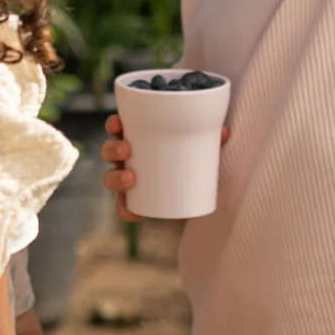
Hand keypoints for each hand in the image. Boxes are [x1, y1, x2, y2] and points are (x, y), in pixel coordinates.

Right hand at [102, 114, 229, 222]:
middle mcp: (129, 160)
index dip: (114, 124)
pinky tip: (135, 212)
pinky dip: (126, 210)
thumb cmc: (198, 164)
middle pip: (109, 152)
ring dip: (115, 177)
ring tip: (131, 176)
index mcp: (140, 141)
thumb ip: (213, 140)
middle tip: (127, 148)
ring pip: (110, 178)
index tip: (119, 121)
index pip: (119, 129)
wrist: (203, 198)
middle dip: (112, 148)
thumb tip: (224, 132)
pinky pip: (123, 209)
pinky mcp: (137, 204)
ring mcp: (130, 183)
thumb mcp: (205, 150)